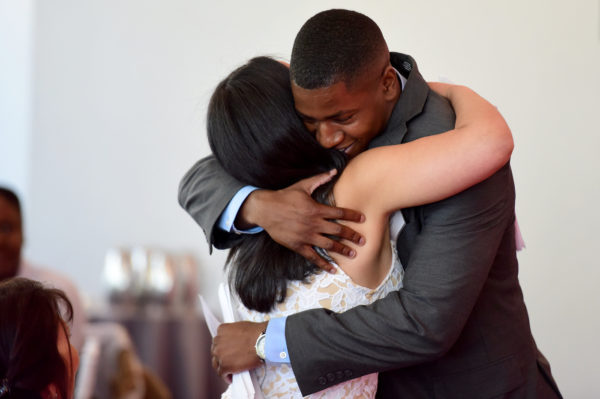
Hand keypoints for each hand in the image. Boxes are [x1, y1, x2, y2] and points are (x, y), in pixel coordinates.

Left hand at [211, 321, 267, 380]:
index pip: (218, 341)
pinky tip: (231, 378)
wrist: (262, 342)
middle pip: (215, 352)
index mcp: (221, 330)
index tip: (228, 351)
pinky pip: (222, 374)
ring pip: (217, 364)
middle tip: (230, 361)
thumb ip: (232, 333)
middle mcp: (217, 342)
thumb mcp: (240, 327)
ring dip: (222, 367)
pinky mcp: (225, 366)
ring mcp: (220, 354)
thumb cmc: (256, 333)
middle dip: (222, 357)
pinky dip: (226, 376)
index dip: (223, 347)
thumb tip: (234, 341)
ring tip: (230, 371)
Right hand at [238, 170, 364, 272]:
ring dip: (342, 250)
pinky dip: (323, 264)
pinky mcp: (298, 245)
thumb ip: (320, 179)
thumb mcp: (302, 185)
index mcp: (316, 209)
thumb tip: (334, 171)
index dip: (353, 216)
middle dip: (352, 236)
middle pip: (338, 231)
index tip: (363, 219)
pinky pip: (313, 257)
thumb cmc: (284, 196)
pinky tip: (333, 269)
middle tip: (363, 241)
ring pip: (329, 245)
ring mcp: (306, 236)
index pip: (339, 213)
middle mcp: (314, 224)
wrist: (265, 209)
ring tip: (353, 254)